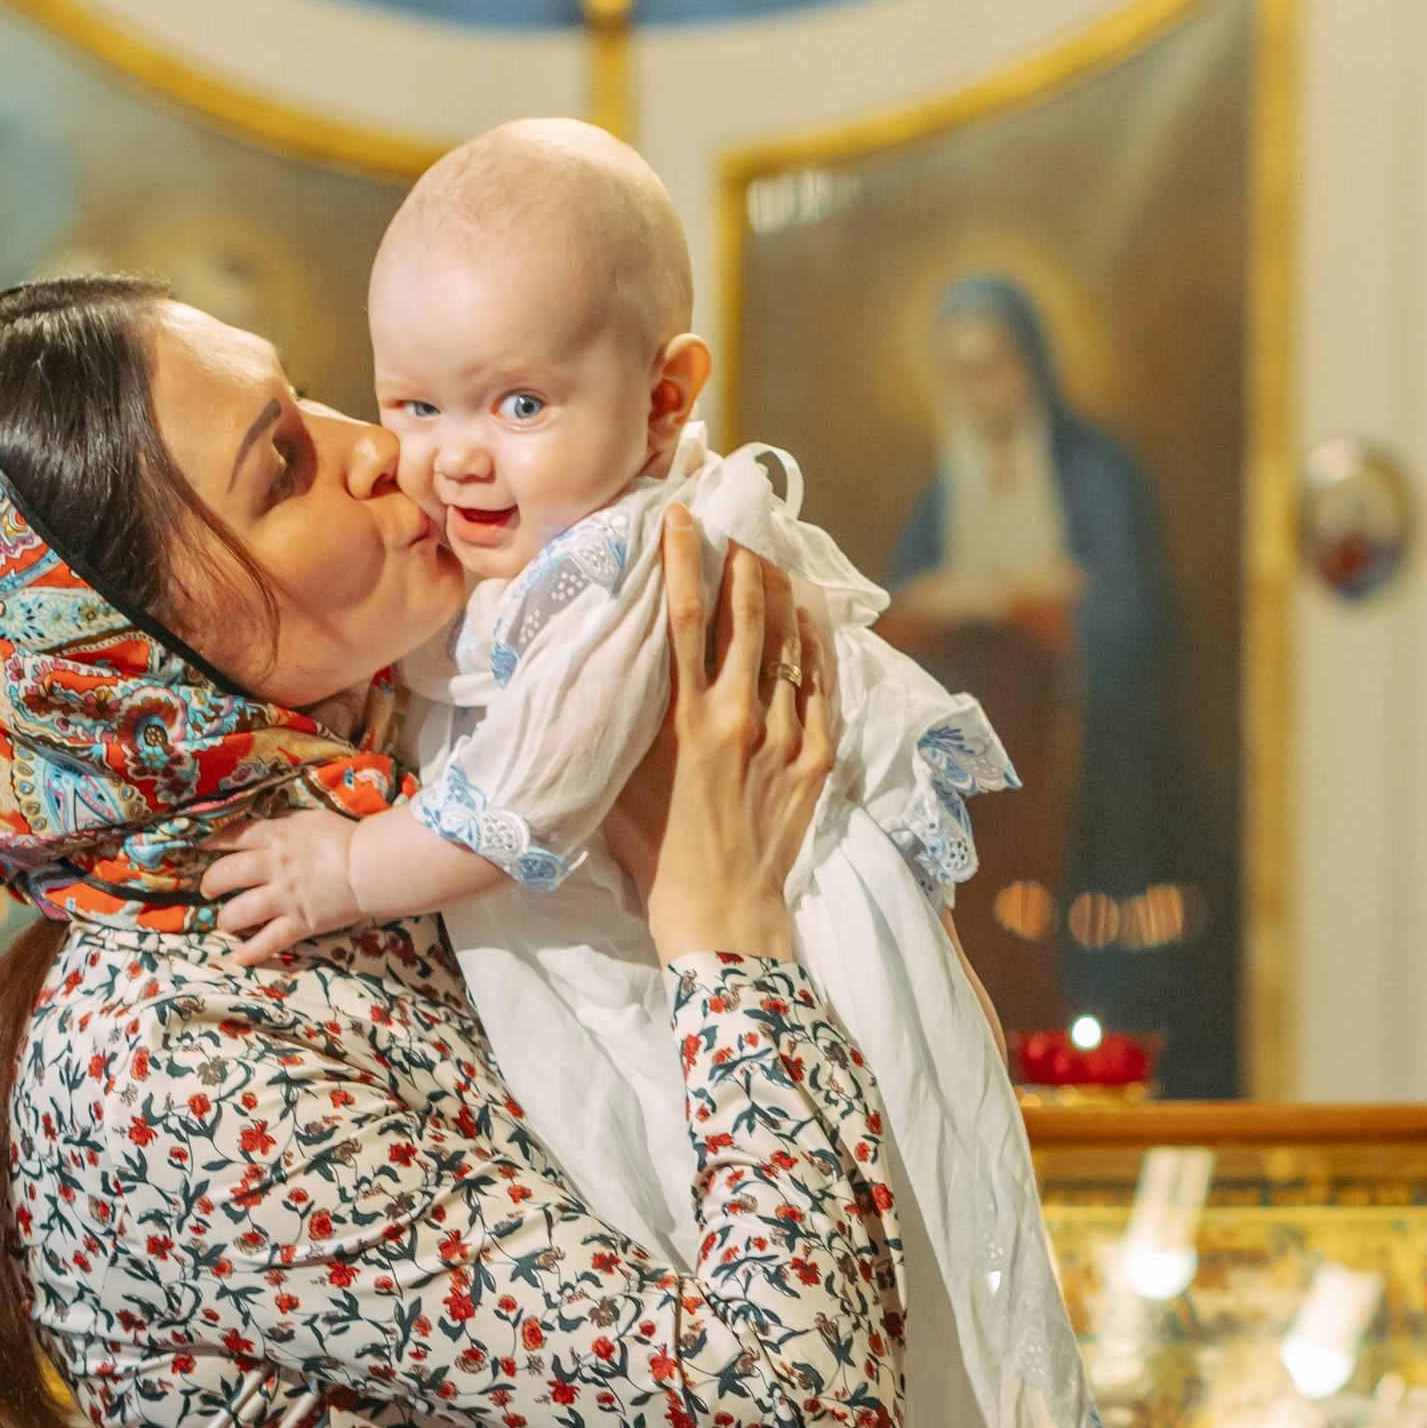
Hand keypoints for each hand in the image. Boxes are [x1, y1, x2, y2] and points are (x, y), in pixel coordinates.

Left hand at [201, 812, 361, 964]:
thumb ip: (284, 824)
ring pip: (238, 911)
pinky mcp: (298, 923)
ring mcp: (283, 898)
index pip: (233, 837)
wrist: (370, 866)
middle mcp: (272, 867)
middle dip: (211, 883)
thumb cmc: (345, 837)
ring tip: (225, 921)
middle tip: (209, 889)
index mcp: (276, 836)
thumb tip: (266, 825)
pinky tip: (239, 957)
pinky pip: (267, 942)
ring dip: (226, 918)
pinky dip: (250, 952)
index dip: (212, 843)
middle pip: (226, 874)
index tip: (199, 848)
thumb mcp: (309, 818)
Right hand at [599, 513, 834, 965]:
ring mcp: (783, 737)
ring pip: (791, 644)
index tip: (682, 515)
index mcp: (682, 719)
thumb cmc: (656, 854)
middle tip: (738, 531)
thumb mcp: (618, 781)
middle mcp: (736, 717)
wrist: (719, 912)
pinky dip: (816, 646)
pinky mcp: (815, 761)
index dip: (684, 557)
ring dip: (782, 596)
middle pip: (748, 615)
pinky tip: (810, 622)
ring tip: (773, 565)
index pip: (685, 616)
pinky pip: (822, 686)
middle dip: (743, 562)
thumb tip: (604, 672)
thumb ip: (619, 722)